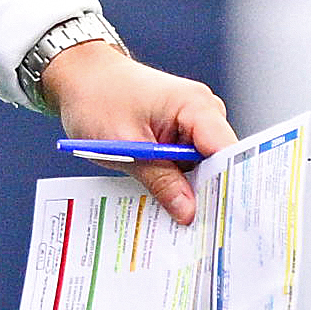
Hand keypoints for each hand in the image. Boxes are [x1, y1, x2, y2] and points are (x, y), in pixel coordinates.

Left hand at [42, 38, 231, 223]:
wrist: (82, 77)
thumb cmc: (97, 99)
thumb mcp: (125, 146)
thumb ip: (160, 180)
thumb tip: (189, 212)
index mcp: (195, 105)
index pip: (228, 152)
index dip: (228, 186)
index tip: (222, 220)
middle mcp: (204, 112)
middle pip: (221, 164)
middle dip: (209, 195)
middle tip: (198, 232)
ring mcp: (195, 123)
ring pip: (205, 169)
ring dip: (191, 192)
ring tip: (179, 221)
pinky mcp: (183, 134)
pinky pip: (189, 165)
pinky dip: (178, 182)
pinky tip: (168, 203)